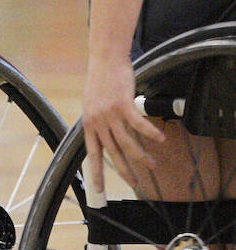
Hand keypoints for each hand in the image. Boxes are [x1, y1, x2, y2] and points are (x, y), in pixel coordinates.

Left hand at [82, 56, 164, 192]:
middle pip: (113, 154)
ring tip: (153, 164)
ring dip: (142, 157)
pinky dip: (151, 134)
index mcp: (88, 123)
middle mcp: (98, 121)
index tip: (98, 190)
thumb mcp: (92, 103)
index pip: (92, 153)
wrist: (105, 58)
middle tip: (136, 184)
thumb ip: (99, 121)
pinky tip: (161, 140)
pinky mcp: (123, 105)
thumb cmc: (101, 79)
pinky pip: (139, 126)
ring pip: (128, 144)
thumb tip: (108, 137)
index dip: (96, 172)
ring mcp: (110, 113)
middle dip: (125, 171)